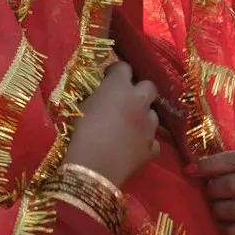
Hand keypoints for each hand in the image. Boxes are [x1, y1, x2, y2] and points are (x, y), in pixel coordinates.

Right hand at [66, 61, 160, 186]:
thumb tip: (103, 97)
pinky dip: (145, 143)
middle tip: (127, 100)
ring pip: (153, 114)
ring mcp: (149, 125)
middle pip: (149, 86)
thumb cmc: (82, 133)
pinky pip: (153, 141)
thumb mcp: (83, 108)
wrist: (94, 166)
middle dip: (140, 90)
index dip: (116, 71)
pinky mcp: (152, 147)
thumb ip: (98, 98)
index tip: (108, 78)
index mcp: (119, 87)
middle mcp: (139, 101)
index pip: (124, 67)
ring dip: (143, 117)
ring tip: (129, 127)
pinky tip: (134, 148)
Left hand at [191, 149, 234, 234]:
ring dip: (217, 210)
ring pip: (232, 210)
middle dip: (212, 189)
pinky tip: (227, 225)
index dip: (208, 165)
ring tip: (218, 208)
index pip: (233, 160)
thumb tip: (199, 166)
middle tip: (210, 192)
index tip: (191, 170)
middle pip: (230, 186)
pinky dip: (227, 230)